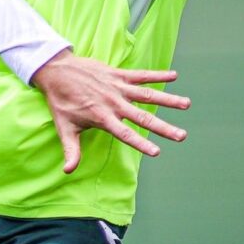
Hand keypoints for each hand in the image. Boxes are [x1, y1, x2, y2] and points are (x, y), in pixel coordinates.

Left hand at [31, 51, 188, 173]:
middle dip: (163, 127)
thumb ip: (71, 150)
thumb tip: (68, 171)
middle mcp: (113, 103)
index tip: (157, 152)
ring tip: (187, 104)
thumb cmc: (61, 102)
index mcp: (102, 117)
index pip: (125, 134)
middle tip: (182, 136)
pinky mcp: (119, 75)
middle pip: (143, 117)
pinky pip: (142, 75)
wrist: (56, 72)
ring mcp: (118, 87)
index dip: (141, 143)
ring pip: (147, 94)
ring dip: (168, 99)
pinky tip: (175, 76)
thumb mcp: (64, 128)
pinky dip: (158, 75)